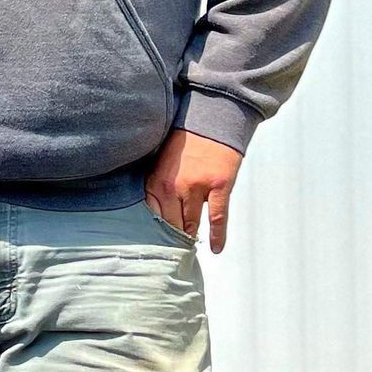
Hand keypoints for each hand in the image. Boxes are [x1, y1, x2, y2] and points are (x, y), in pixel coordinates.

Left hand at [144, 130, 243, 252]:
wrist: (211, 118)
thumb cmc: (186, 141)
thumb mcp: (161, 163)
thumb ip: (157, 187)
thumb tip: (156, 214)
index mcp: (157, 181)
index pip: (152, 217)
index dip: (155, 234)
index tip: (156, 245)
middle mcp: (174, 187)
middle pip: (171, 224)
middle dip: (172, 239)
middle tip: (173, 252)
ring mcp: (197, 187)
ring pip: (191, 223)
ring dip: (190, 237)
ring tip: (190, 249)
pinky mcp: (218, 186)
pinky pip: (217, 217)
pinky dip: (217, 235)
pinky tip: (216, 248)